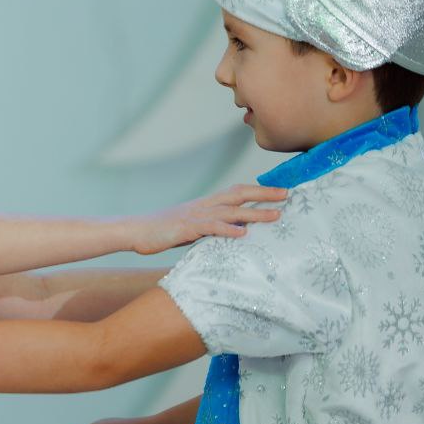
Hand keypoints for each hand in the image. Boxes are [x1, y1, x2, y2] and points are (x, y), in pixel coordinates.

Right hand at [129, 184, 285, 254]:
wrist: (136, 230)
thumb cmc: (162, 231)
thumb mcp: (192, 227)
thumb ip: (212, 226)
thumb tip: (233, 230)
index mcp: (205, 204)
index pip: (236, 192)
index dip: (258, 190)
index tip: (280, 191)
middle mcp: (204, 206)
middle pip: (238, 194)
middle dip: (264, 194)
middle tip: (287, 195)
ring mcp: (195, 216)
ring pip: (230, 211)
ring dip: (254, 213)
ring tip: (275, 216)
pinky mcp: (186, 228)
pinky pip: (210, 228)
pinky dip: (227, 229)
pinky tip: (242, 233)